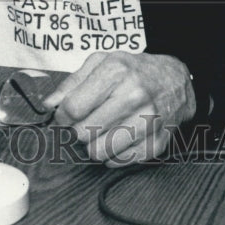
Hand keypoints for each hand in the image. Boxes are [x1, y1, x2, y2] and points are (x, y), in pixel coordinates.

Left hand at [42, 51, 196, 166]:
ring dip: (93, 145)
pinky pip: (119, 161)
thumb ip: (72, 82)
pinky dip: (113, 154)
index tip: (64, 115)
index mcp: (116, 72)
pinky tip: (117, 138)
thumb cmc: (134, 70)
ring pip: (99, 152)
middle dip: (77, 130)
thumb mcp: (102, 62)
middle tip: (84, 122)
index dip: (62, 115)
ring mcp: (148, 121)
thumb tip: (49, 105)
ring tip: (100, 131)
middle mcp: (134, 95)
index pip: (73, 107)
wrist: (175, 81)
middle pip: (84, 132)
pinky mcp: (157, 142)